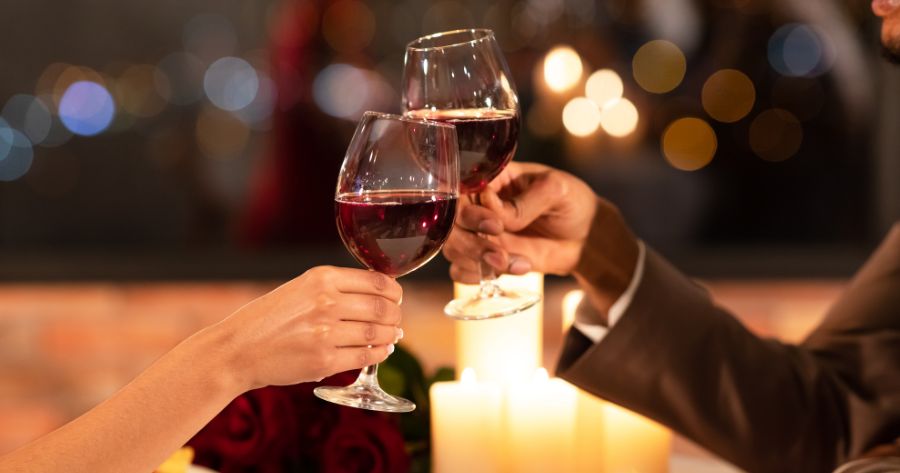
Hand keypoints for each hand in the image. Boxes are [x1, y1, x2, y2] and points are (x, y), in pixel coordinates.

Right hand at [205, 266, 403, 390]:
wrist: (238, 349)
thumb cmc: (271, 319)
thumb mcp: (301, 289)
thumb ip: (337, 289)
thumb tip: (381, 298)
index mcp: (321, 278)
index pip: (377, 281)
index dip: (394, 292)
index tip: (396, 298)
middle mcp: (325, 302)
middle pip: (381, 308)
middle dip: (395, 316)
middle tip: (396, 321)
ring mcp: (325, 332)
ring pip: (377, 333)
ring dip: (391, 336)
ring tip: (392, 337)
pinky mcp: (324, 360)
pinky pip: (365, 356)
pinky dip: (379, 354)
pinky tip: (380, 351)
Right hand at [443, 162, 638, 319]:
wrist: (586, 238)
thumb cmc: (572, 203)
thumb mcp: (557, 190)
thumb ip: (526, 201)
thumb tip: (494, 211)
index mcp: (491, 180)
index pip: (460, 191)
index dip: (468, 211)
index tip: (494, 224)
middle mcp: (479, 206)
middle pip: (451, 224)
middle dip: (471, 243)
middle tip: (499, 253)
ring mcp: (480, 233)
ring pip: (454, 248)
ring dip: (477, 261)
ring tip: (511, 264)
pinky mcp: (486, 258)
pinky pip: (461, 270)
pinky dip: (477, 276)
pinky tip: (508, 270)